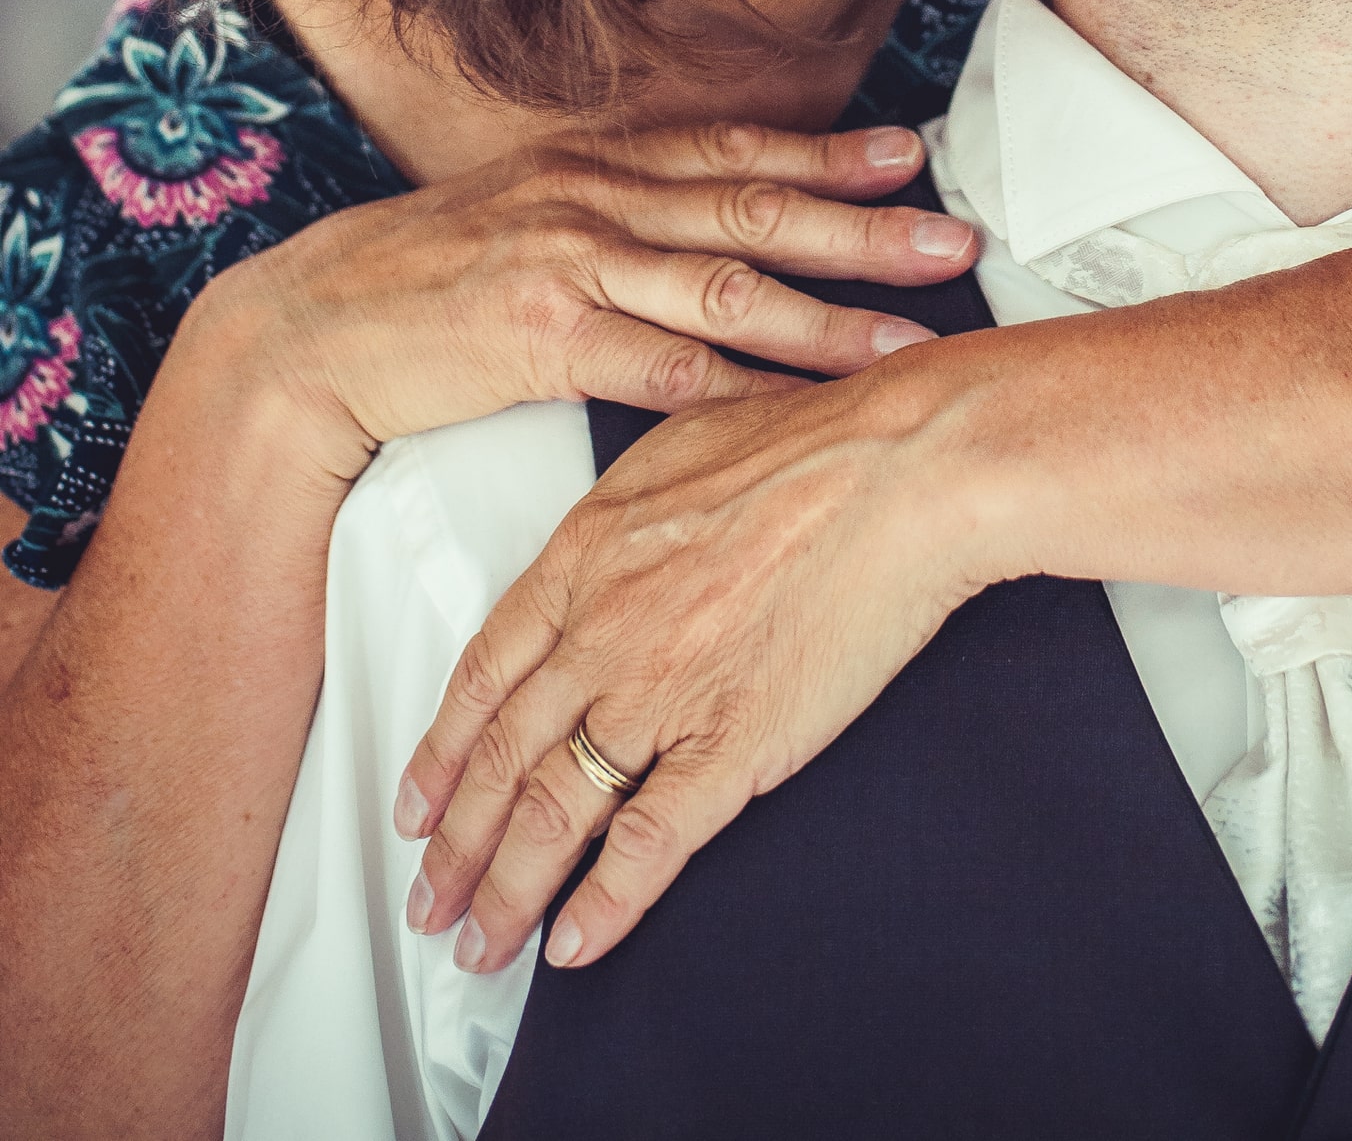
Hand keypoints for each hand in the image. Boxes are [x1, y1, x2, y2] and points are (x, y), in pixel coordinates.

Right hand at [188, 120, 976, 478]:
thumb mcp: (522, 208)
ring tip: (910, 342)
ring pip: (727, 290)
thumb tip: (698, 215)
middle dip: (864, 227)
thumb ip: (610, 205)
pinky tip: (802, 410)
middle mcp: (594, 200)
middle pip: (754, 210)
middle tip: (954, 240)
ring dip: (829, 318)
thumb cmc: (422, 275)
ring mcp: (571, 266)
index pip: (732, 151)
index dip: (827, 152)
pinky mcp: (546, 341)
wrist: (312, 326)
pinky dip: (743, 390)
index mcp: (594, 164)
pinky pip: (666, 370)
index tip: (910, 153)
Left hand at [396, 347, 1008, 971]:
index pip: (485, 673)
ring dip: (507, 891)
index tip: (417, 804)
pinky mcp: (733, 743)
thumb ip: (631, 506)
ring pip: (554, 812)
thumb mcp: (682, 440)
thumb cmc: (815, 440)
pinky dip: (604, 905)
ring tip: (481, 946)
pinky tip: (576, 944)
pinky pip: (647, 844)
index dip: (442, 751)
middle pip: (502, 757)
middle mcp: (605, 629)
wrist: (899, 467)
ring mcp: (663, 691)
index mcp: (588, 553)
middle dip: (455, 846)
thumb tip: (618, 530)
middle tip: (429, 902)